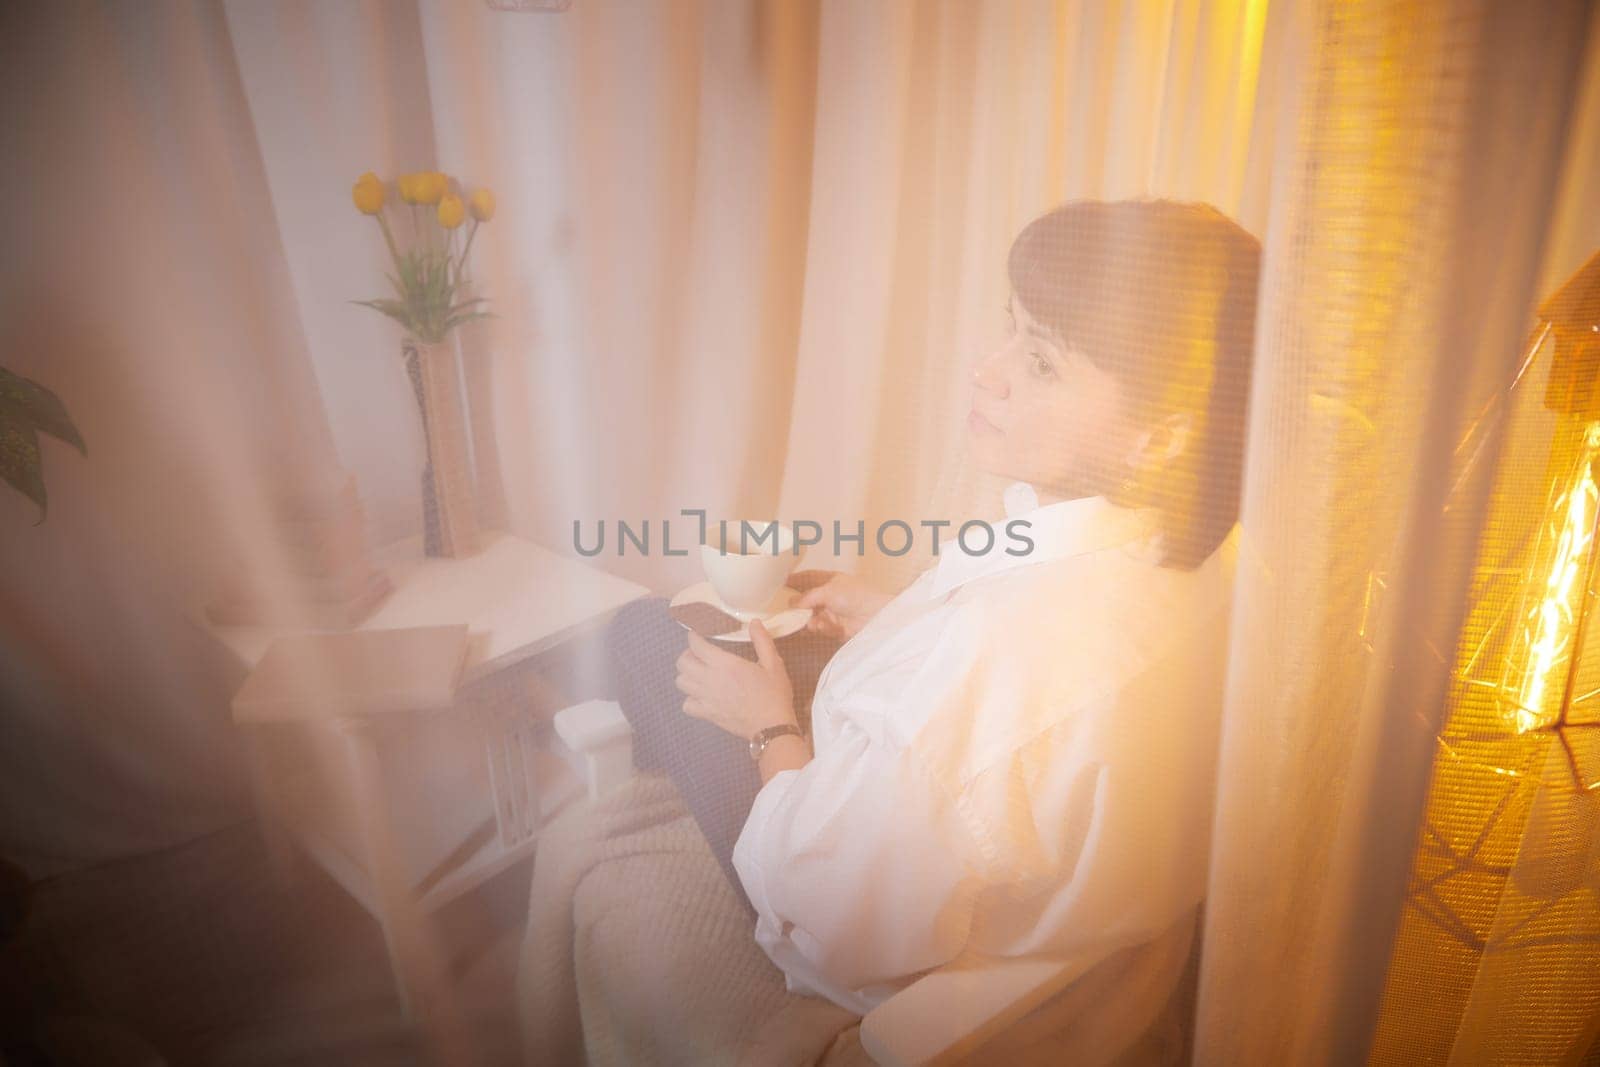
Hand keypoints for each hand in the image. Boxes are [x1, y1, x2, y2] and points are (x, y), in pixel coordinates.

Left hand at [675, 620, 795, 739]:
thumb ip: (762, 641)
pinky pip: (686, 705)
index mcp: (726, 664)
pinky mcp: (707, 714)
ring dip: (686, 675)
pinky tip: (701, 696)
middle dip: (687, 654)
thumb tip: (754, 622)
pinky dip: (690, 699)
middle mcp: (711, 679)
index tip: (696, 634)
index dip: (693, 637)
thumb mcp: (774, 664)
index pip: (696, 646)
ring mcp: (706, 698)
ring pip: (681, 683)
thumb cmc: (773, 694)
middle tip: (699, 654)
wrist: (772, 726)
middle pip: (682, 663)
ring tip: (698, 673)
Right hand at [791, 569, 892, 639]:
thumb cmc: (858, 596)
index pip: (809, 577)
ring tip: (805, 621)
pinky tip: (819, 627)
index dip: (795, 579)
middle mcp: (831, 595)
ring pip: (812, 615)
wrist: (876, 616)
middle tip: (784, 609)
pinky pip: (820, 627)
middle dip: (797, 604)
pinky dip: (818, 627)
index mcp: (831, 580)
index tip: (780, 583)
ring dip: (807, 618)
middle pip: (808, 599)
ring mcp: (834, 611)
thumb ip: (808, 597)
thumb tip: (792, 602)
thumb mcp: (828, 591)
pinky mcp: (836, 627)